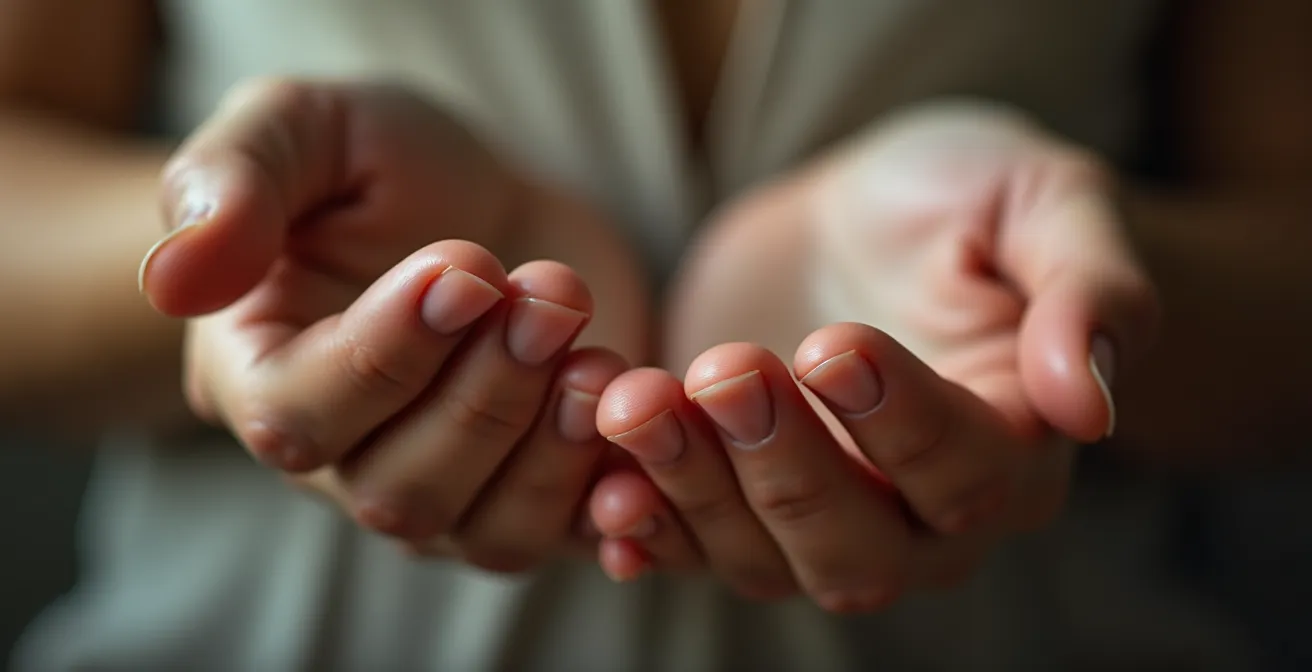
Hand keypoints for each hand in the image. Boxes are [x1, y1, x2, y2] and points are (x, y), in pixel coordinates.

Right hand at [140, 79, 642, 570]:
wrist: (484, 197)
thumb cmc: (379, 162)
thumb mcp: (300, 128)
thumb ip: (234, 183)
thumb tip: (173, 278)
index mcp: (263, 374)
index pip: (300, 416)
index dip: (388, 354)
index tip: (469, 266)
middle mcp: (348, 458)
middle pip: (400, 491)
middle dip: (487, 396)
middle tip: (549, 294)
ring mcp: (447, 486)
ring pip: (487, 531)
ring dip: (552, 448)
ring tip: (596, 351)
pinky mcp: (538, 485)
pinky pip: (572, 538)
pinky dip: (617, 506)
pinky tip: (646, 429)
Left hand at [586, 103, 1159, 608]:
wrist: (854, 216)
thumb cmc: (959, 198)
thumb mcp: (1044, 202)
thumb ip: (1089, 290)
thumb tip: (1087, 407)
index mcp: (1014, 448)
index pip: (969, 474)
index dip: (901, 423)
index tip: (835, 344)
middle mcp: (923, 518)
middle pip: (858, 546)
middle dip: (785, 465)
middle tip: (728, 370)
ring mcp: (823, 519)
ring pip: (765, 559)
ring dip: (695, 492)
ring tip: (635, 402)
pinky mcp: (737, 502)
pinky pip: (692, 548)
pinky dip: (646, 530)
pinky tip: (603, 495)